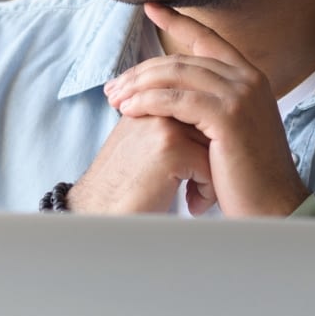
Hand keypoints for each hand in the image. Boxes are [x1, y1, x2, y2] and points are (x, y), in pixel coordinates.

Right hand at [69, 114, 210, 213]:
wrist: (98, 213)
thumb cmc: (122, 187)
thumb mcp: (139, 145)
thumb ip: (164, 128)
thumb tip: (204, 129)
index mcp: (146, 102)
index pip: (195, 109)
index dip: (204, 141)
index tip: (196, 169)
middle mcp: (153, 108)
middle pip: (208, 123)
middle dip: (213, 155)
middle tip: (201, 183)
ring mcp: (162, 126)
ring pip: (215, 143)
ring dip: (213, 174)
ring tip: (196, 195)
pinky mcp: (170, 149)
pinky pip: (210, 165)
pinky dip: (207, 190)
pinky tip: (192, 205)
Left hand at [102, 3, 308, 216]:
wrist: (274, 207)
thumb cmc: (246, 177)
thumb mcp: (227, 130)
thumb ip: (207, 106)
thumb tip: (170, 97)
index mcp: (249, 77)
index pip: (206, 39)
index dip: (177, 20)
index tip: (150, 7)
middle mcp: (247, 78)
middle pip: (181, 60)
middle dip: (141, 72)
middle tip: (112, 87)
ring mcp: (240, 93)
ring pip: (176, 75)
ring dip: (138, 86)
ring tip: (114, 100)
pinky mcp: (228, 115)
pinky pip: (176, 100)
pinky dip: (148, 102)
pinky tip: (128, 110)